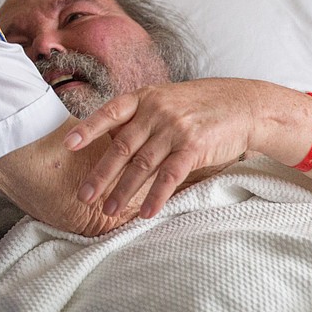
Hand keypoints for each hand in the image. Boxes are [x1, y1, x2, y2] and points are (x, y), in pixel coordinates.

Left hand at [63, 79, 259, 218]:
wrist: (245, 105)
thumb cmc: (199, 105)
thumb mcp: (165, 100)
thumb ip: (139, 117)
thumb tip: (108, 140)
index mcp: (143, 98)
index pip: (109, 113)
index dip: (87, 129)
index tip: (67, 145)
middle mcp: (155, 112)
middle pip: (121, 147)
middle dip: (100, 175)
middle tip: (83, 196)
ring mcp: (174, 129)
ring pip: (141, 165)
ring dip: (122, 191)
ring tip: (107, 210)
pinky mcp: (194, 147)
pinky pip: (169, 176)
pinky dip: (156, 196)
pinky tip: (145, 213)